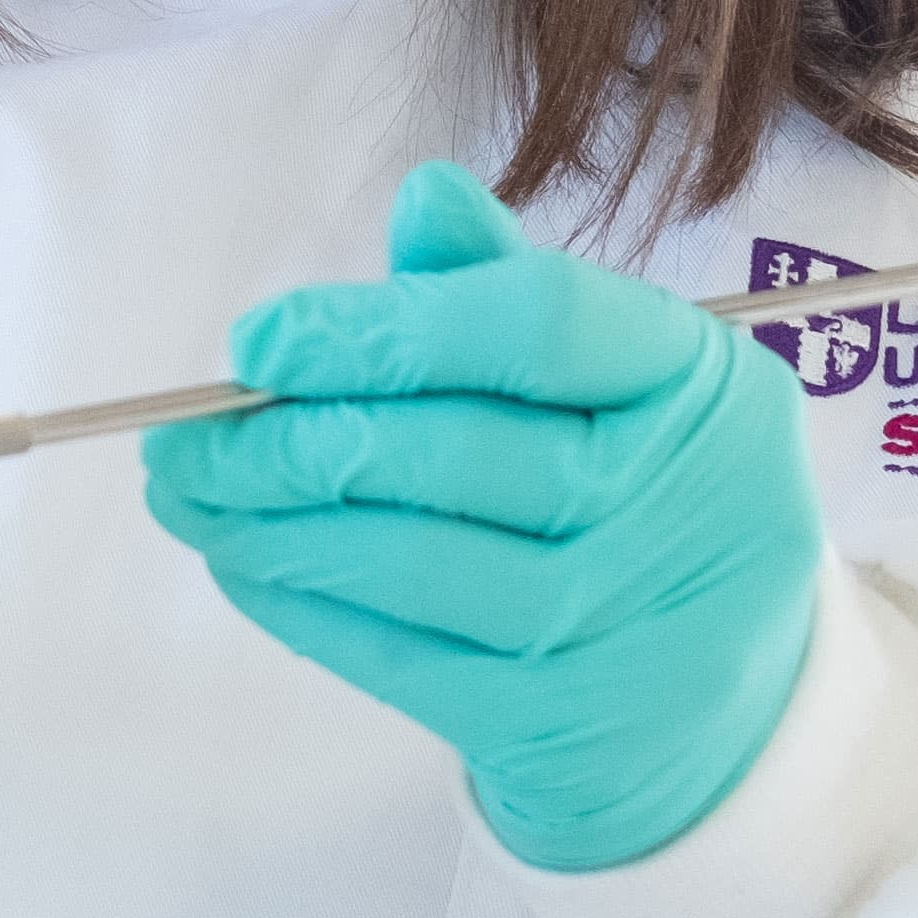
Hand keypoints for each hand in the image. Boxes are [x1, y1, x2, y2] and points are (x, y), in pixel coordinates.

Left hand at [143, 163, 824, 872]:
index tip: (259, 341)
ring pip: (421, 563)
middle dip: (298, 438)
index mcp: (703, 378)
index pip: (538, 323)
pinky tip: (247, 565)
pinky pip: (408, 658)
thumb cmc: (641, 492)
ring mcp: (630, 620)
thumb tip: (425, 197)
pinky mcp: (569, 720)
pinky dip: (309, 609)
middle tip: (185, 436)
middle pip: (462, 451)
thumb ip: (505, 289)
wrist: (731, 698)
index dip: (386, 328)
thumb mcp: (612, 377)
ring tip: (192, 496)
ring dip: (279, 528)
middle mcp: (687, 499)